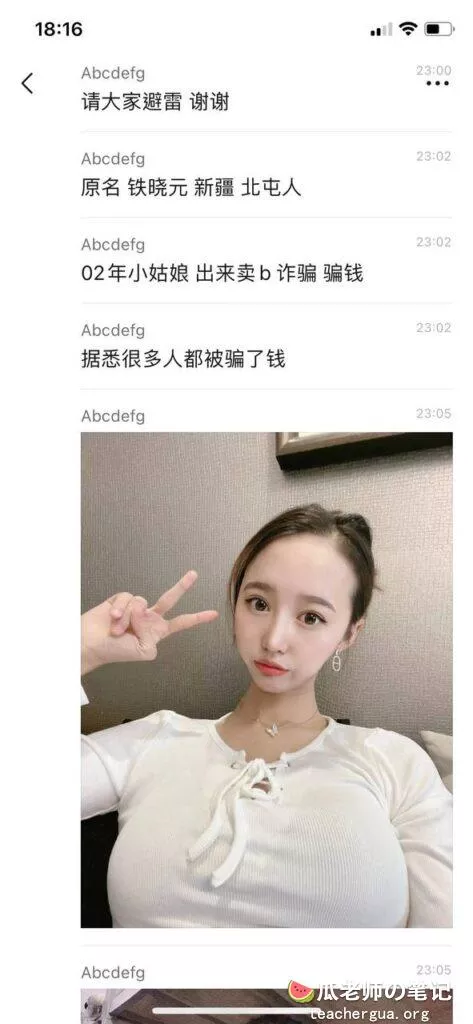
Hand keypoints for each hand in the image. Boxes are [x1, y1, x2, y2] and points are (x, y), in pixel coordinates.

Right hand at [81, 571, 217, 673]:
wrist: (92, 644)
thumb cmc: (115, 651)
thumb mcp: (144, 652)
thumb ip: (153, 635)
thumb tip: (144, 611)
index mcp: (157, 631)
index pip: (180, 623)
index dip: (197, 619)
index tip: (213, 614)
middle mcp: (149, 617)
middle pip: (169, 599)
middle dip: (182, 586)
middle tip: (194, 574)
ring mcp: (135, 608)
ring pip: (141, 602)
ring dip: (128, 618)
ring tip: (117, 629)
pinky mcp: (121, 599)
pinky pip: (128, 597)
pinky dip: (120, 609)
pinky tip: (112, 618)